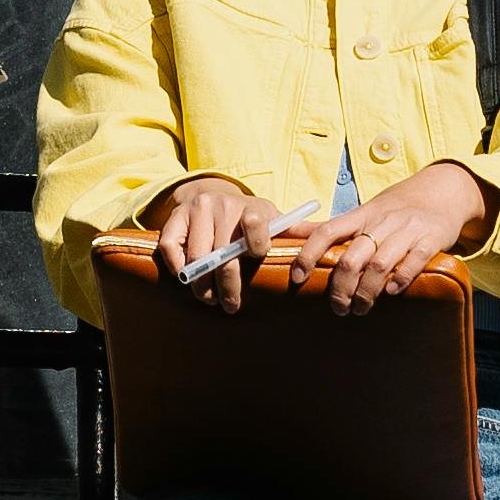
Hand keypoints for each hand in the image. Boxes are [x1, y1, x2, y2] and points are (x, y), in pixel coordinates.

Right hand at [139, 174, 283, 304]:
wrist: (211, 193)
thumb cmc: (247, 217)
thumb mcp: (273, 220)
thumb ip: (296, 232)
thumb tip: (329, 236)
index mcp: (251, 207)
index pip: (255, 225)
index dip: (255, 246)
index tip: (255, 262)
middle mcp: (222, 205)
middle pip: (223, 254)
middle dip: (228, 287)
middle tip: (230, 306)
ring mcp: (196, 210)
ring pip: (197, 256)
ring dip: (201, 285)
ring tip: (208, 298)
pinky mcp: (174, 217)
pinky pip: (170, 248)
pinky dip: (177, 267)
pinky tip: (186, 278)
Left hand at [277, 161, 495, 309]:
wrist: (442, 191)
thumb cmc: (395, 209)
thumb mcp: (363, 213)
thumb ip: (330, 227)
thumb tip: (287, 232)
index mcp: (360, 215)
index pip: (326, 231)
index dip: (308, 254)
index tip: (297, 277)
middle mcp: (381, 222)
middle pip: (351, 257)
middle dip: (340, 288)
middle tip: (338, 308)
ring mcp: (407, 230)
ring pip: (379, 264)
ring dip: (366, 292)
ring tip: (360, 308)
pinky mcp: (431, 239)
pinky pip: (414, 260)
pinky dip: (402, 278)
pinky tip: (391, 292)